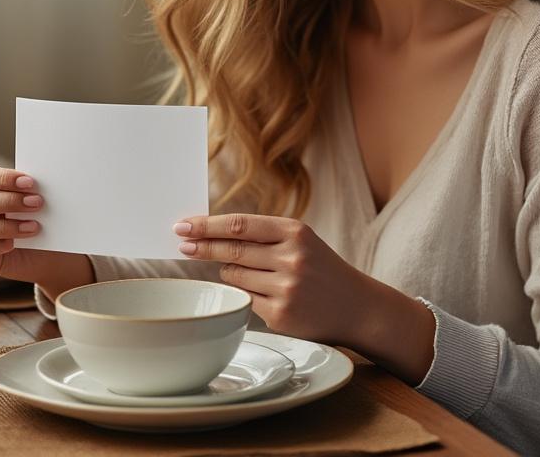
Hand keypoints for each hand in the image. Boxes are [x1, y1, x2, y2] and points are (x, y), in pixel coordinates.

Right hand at [0, 164, 90, 295]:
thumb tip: (35, 184)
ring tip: (34, 226)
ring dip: (8, 226)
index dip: (3, 178)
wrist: (37, 248)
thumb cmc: (27, 213)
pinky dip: (2, 245)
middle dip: (8, 201)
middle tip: (36, 202)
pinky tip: (17, 243)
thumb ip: (22, 188)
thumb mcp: (24, 196)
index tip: (29, 182)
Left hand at [173, 213, 370, 343]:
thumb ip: (262, 235)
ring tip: (246, 272)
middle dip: (202, 246)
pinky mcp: (280, 315)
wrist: (357, 307)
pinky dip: (244, 295)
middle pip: (231, 250)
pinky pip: (244, 300)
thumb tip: (210, 234)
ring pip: (233, 276)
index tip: (183, 226)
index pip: (240, 225)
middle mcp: (292, 258)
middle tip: (182, 243)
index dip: (207, 225)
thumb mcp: (301, 241)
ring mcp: (286, 288)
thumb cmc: (321, 269)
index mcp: (295, 232)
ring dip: (228, 272)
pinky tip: (263, 293)